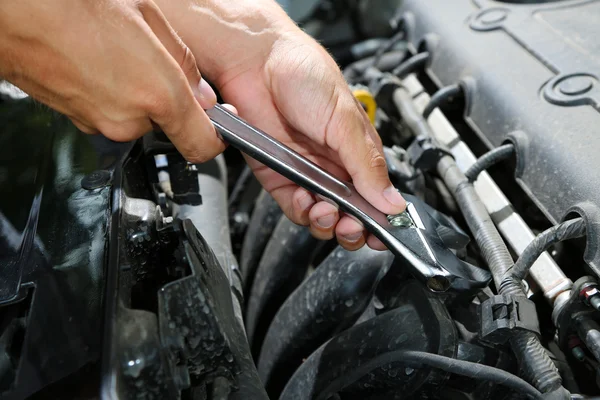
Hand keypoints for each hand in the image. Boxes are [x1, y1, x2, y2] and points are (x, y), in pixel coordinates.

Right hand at [0, 0, 223, 162]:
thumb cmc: (73, 4)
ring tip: (120, 56)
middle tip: (155, 64)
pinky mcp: (77, 121)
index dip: (215, 139)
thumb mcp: (148, 16)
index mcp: (157, 95)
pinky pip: (109, 114)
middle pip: (167, 125)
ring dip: (138, 96)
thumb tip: (201, 93)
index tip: (219, 128)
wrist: (14, 9)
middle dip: (168, 100)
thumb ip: (185, 62)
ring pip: (136, 119)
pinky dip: (112, 96)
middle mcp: (128, 119)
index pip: (202, 145)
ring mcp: (99, 123)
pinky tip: (100, 64)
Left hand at [158, 0, 405, 249]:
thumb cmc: (305, 75)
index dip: (380, 221)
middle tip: (351, 224)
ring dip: (326, 223)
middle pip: (349, 216)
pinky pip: (292, 207)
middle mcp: (334, 167)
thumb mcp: (346, 121)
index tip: (382, 234)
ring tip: (326, 210)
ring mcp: (306, 173)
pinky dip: (299, 211)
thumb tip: (393, 202)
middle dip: (352, 228)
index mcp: (358, 154)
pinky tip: (303, 198)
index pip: (376, 198)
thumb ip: (369, 165)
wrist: (256, 61)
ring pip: (321, 218)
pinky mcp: (278, 176)